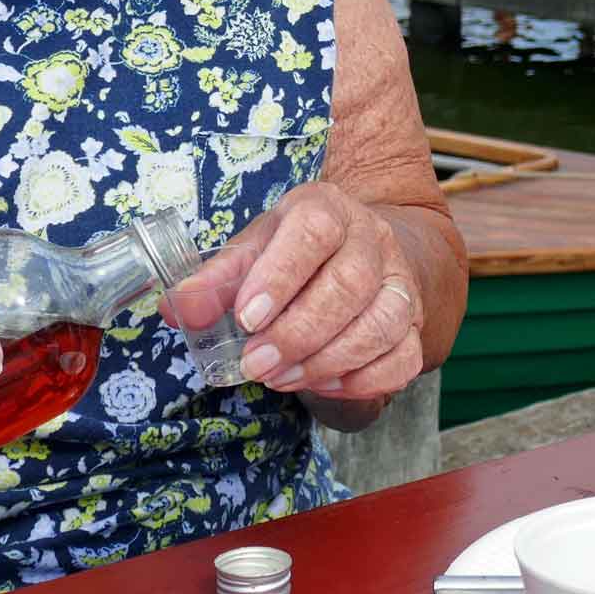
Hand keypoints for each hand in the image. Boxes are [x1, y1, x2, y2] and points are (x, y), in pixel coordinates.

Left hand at [188, 182, 423, 402]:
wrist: (358, 252)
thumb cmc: (295, 254)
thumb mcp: (252, 252)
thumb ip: (214, 280)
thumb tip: (180, 309)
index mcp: (327, 209)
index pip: (314, 230)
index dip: (280, 276)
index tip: (246, 317)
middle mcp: (372, 240)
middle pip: (350, 284)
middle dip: (297, 334)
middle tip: (255, 365)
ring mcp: (400, 283)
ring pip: (382, 324)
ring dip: (326, 361)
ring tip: (280, 379)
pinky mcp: (414, 325)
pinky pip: (403, 359)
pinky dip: (363, 380)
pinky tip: (323, 385)